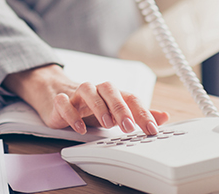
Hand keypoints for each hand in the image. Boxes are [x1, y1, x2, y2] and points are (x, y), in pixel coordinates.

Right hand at [3, 64, 168, 135]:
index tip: (152, 129)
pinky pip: (64, 102)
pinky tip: (80, 128)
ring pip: (87, 90)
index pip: (130, 97)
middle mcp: (95, 90)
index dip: (143, 112)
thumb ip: (138, 114)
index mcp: (111, 93)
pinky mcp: (59, 101)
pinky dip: (72, 114)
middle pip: (109, 89)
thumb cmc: (88, 104)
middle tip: (130, 127)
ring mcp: (76, 93)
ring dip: (98, 106)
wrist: (55, 92)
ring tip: (107, 124)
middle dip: (121, 108)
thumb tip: (164, 117)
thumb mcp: (115, 110)